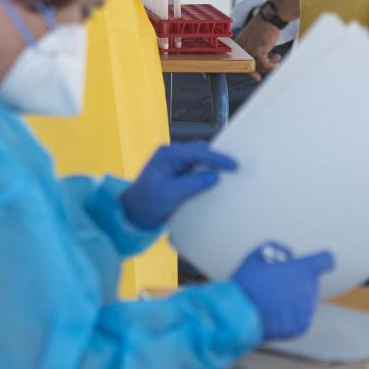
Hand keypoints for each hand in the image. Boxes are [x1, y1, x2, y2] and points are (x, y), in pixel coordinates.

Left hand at [120, 142, 237, 229]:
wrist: (132, 216)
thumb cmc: (146, 204)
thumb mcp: (169, 195)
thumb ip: (192, 184)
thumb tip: (214, 176)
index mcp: (167, 155)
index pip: (197, 152)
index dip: (217, 157)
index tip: (233, 164)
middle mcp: (172, 156)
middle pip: (200, 153)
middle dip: (217, 158)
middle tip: (235, 166)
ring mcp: (176, 166)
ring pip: (200, 161)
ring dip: (213, 167)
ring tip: (230, 173)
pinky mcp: (179, 177)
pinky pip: (197, 172)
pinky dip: (207, 176)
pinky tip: (217, 182)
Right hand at [231, 243, 334, 340]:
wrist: (238, 313)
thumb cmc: (247, 282)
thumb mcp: (258, 255)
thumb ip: (277, 249)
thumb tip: (288, 257)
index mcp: (304, 269)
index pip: (326, 260)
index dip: (322, 260)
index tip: (317, 263)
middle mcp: (310, 288)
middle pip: (310, 282)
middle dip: (297, 282)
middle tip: (275, 286)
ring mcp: (307, 309)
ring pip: (305, 301)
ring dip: (293, 300)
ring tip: (270, 302)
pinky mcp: (301, 326)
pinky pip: (299, 318)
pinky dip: (288, 317)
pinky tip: (273, 315)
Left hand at [235, 19, 282, 81]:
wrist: (271, 17)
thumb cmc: (264, 27)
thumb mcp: (255, 40)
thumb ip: (254, 52)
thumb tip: (257, 68)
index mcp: (238, 44)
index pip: (237, 61)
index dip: (242, 69)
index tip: (250, 75)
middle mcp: (241, 48)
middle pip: (247, 66)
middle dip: (254, 72)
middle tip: (258, 78)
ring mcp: (249, 50)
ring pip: (258, 66)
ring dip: (269, 65)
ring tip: (277, 58)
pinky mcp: (258, 51)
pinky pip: (265, 65)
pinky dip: (272, 65)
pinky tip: (278, 62)